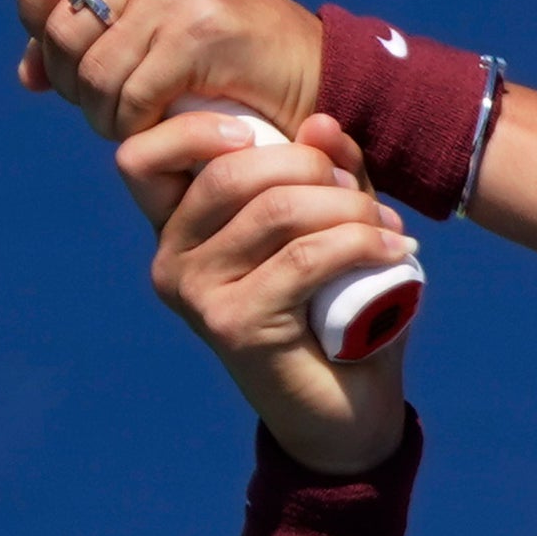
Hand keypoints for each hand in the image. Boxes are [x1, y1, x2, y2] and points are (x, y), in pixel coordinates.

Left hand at [16, 0, 317, 148]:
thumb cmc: (228, 47)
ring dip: (101, 112)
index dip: (35, 15)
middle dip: (72, 80)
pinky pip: (130, 97)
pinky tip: (155, 124)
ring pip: (93, 70)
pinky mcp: (200, 29)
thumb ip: (86, 31)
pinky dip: (135, 125)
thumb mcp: (153, 17)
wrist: (313, 72)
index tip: (59, 50)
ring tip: (128, 117)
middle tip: (102, 100)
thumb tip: (28, 74)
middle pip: (61, 24)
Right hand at [123, 101, 416, 466]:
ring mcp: (197, 295)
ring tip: (388, 229)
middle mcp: (170, 260)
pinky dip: (360, 243)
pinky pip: (305, 257)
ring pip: (278, 210)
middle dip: (312, 168)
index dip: (196, 128)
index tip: (271, 136)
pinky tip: (394, 250)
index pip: (141, 157)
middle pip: (230, 171)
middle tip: (363, 196)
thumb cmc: (335, 312)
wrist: (346, 413)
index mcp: (177, 229)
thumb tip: (319, 122)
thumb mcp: (331, 224)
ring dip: (349, 208)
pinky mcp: (234, 325)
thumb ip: (324, 172)